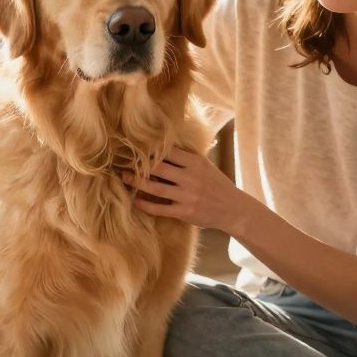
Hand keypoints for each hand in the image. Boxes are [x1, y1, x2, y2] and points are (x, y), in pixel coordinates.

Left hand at [122, 146, 255, 234]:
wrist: (233, 209)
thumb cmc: (217, 185)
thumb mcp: (205, 166)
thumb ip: (187, 157)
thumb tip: (165, 144)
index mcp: (195, 163)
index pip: (168, 151)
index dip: (150, 149)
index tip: (135, 145)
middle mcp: (190, 177)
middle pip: (159, 168)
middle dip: (139, 164)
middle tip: (123, 161)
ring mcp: (187, 196)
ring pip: (156, 188)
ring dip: (137, 182)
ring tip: (124, 177)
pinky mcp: (185, 212)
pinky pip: (160, 208)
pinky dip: (146, 204)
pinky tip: (135, 200)